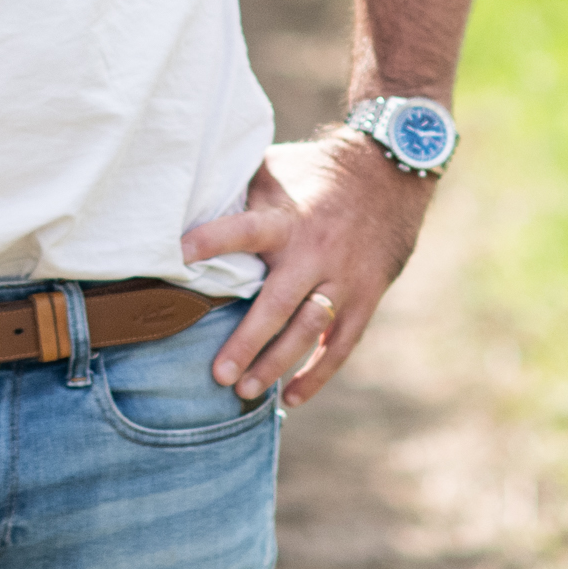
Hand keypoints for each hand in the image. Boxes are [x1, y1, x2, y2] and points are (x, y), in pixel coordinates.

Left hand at [179, 132, 431, 403]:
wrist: (388, 176)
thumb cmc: (314, 173)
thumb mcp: (276, 169)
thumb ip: (241, 191)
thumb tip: (187, 198)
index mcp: (287, 218)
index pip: (246, 229)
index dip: (215, 239)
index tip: (179, 253)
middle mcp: (315, 253)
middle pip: (278, 304)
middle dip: (247, 341)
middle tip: (218, 374)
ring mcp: (343, 280)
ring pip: (308, 331)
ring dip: (277, 364)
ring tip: (245, 392)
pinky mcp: (364, 299)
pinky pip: (341, 345)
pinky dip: (317, 374)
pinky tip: (291, 398)